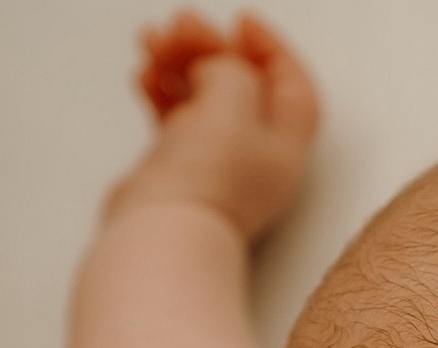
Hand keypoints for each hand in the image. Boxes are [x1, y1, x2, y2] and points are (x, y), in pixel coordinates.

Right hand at [113, 11, 319, 238]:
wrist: (163, 234)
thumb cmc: (207, 178)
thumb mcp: (234, 100)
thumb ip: (233, 69)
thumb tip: (215, 69)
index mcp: (285, 148)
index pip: (294, 89)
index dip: (272, 50)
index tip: (241, 22)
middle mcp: (256, 159)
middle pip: (243, 86)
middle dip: (212, 47)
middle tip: (180, 26)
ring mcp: (217, 166)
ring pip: (203, 98)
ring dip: (179, 62)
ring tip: (151, 41)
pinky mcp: (180, 171)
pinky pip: (174, 118)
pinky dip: (161, 90)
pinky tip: (144, 75)